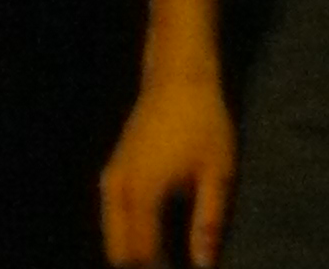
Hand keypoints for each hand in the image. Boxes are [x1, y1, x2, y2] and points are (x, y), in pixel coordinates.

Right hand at [99, 77, 236, 267]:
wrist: (177, 78)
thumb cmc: (205, 122)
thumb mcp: (218, 172)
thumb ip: (209, 221)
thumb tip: (204, 264)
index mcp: (143, 196)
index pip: (141, 257)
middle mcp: (117, 193)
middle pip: (119, 254)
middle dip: (142, 267)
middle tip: (171, 267)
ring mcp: (110, 182)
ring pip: (112, 238)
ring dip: (133, 254)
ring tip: (165, 260)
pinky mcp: (112, 173)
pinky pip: (112, 219)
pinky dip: (127, 235)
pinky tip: (154, 237)